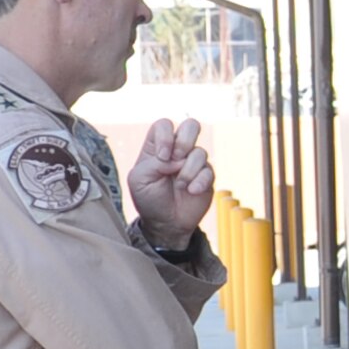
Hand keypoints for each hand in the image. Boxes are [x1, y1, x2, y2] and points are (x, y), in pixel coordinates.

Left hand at [129, 118, 214, 248]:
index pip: (164, 125)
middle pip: (191, 126)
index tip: (161, 157)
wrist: (166, 223)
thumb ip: (153, 163)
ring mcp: (194, 163)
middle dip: (184, 142)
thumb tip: (178, 159)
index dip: (166, 137)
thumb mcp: (139, 179)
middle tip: (176, 160)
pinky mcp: (206, 178)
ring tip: (180, 186)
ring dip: (188, 171)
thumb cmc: (149, 199)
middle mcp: (177, 151)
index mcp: (157, 147)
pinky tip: (191, 192)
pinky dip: (199, 182)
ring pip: (200, 152)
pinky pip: (209, 171)